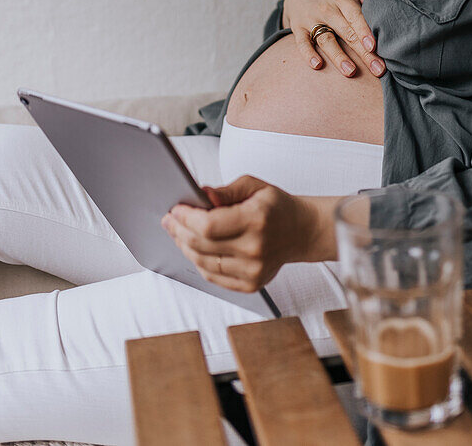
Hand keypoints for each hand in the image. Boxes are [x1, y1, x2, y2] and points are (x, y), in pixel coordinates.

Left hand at [160, 176, 315, 291]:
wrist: (302, 231)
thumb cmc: (276, 206)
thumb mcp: (254, 186)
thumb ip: (225, 191)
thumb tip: (200, 195)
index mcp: (256, 219)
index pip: (208, 225)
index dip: (186, 218)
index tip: (175, 209)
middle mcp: (255, 249)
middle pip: (201, 245)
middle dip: (179, 231)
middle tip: (169, 220)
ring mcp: (253, 271)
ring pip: (203, 264)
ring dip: (185, 247)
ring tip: (178, 234)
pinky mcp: (251, 284)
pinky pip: (214, 277)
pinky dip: (199, 263)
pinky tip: (194, 250)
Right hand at [282, 0, 385, 78]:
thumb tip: (387, 5)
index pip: (355, 15)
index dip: (364, 31)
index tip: (374, 46)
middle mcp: (327, 9)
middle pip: (346, 32)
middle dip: (363, 52)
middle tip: (377, 69)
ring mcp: (311, 19)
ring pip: (326, 40)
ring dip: (338, 57)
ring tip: (350, 72)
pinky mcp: (298, 29)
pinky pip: (302, 43)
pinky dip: (308, 54)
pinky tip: (317, 65)